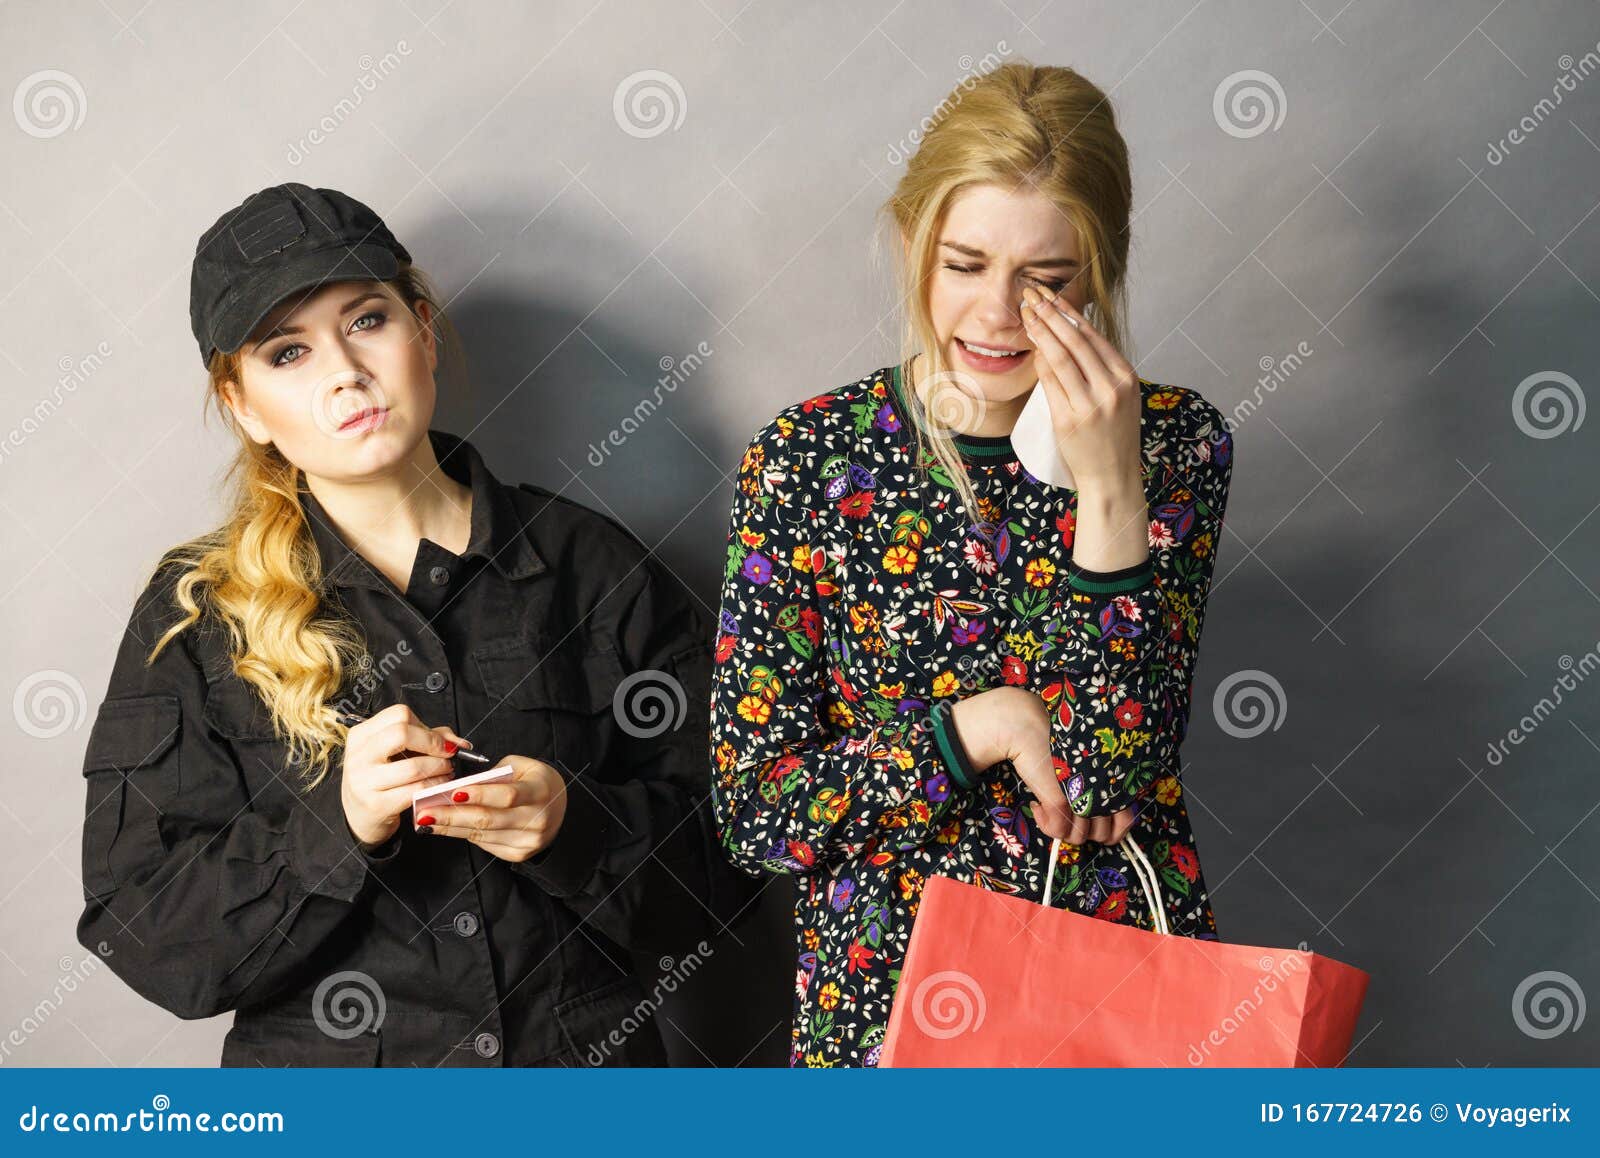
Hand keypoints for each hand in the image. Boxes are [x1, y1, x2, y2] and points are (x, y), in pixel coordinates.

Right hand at [341, 703, 467, 847]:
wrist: (360, 817)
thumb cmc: (381, 780)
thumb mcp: (394, 754)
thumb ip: (426, 738)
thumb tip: (456, 741)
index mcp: (361, 735)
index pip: (398, 714)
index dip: (425, 725)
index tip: (438, 738)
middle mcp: (358, 755)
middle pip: (402, 733)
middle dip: (433, 743)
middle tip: (447, 753)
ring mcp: (364, 781)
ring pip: (414, 766)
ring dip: (440, 767)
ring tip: (447, 769)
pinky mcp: (376, 805)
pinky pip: (416, 790)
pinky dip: (436, 785)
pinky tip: (440, 784)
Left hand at [411, 754, 567, 862]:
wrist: (561, 810)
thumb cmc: (536, 782)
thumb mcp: (524, 766)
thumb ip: (496, 773)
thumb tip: (461, 784)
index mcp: (540, 792)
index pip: (506, 795)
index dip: (479, 794)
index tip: (451, 792)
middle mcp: (536, 820)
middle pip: (488, 820)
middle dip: (452, 816)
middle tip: (425, 811)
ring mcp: (527, 840)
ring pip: (481, 835)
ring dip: (450, 827)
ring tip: (426, 819)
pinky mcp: (518, 854)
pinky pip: (485, 844)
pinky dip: (462, 834)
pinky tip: (445, 828)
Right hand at [949, 687, 1136, 845]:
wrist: (1030, 728)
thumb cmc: (1059, 745)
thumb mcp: (1087, 767)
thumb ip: (1099, 788)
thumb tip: (1097, 822)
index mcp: (1114, 781)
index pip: (1126, 823)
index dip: (1110, 832)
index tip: (1090, 821)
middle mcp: (1103, 791)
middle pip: (1102, 836)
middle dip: (1083, 831)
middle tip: (1066, 814)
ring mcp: (1083, 798)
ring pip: (1078, 838)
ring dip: (1061, 829)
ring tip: (1048, 809)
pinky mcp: (1060, 801)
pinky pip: (1056, 831)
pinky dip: (1044, 824)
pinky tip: (1036, 806)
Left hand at [1020, 285, 1142, 491]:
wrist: (1112, 477)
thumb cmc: (1112, 436)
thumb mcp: (1118, 398)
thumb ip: (1101, 370)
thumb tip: (1070, 336)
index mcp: (1125, 377)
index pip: (1093, 336)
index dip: (1069, 312)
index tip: (1052, 295)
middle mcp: (1111, 387)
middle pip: (1076, 340)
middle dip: (1051, 313)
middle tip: (1032, 293)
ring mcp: (1091, 404)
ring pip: (1061, 357)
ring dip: (1041, 331)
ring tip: (1026, 312)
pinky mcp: (1070, 420)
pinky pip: (1051, 383)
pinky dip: (1040, 361)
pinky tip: (1031, 345)